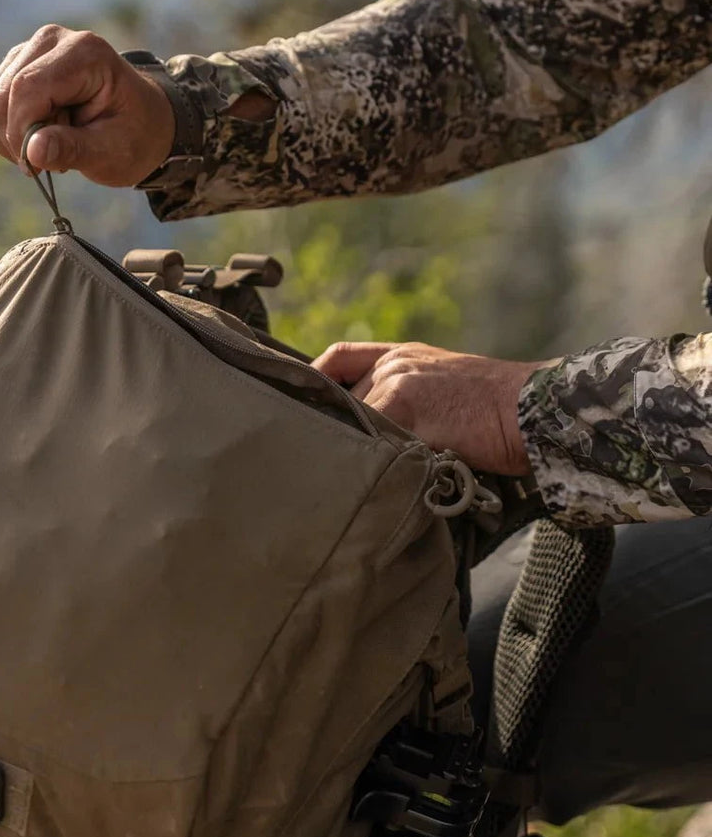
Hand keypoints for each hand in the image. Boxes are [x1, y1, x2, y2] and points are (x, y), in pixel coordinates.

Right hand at [0, 24, 174, 185]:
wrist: (140, 123)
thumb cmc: (133, 136)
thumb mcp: (113, 152)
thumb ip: (72, 150)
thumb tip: (31, 152)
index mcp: (83, 52)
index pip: (26, 88)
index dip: (24, 134)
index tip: (41, 168)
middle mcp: (50, 40)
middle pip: (1, 98)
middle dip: (20, 140)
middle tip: (57, 156)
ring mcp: (27, 52)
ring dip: (13, 140)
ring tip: (54, 142)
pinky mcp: (12, 70)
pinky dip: (4, 136)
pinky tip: (38, 138)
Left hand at [314, 341, 549, 475]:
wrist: (540, 410)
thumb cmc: (502, 415)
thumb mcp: (447, 391)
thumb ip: (406, 403)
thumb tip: (370, 441)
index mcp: (402, 354)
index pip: (337, 360)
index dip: (314, 382)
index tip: (296, 409)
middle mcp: (393, 363)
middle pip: (338, 399)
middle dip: (331, 430)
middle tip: (314, 461)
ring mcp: (395, 382)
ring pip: (350, 422)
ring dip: (348, 451)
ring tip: (346, 481)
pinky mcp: (403, 406)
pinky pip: (368, 439)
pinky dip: (368, 461)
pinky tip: (372, 482)